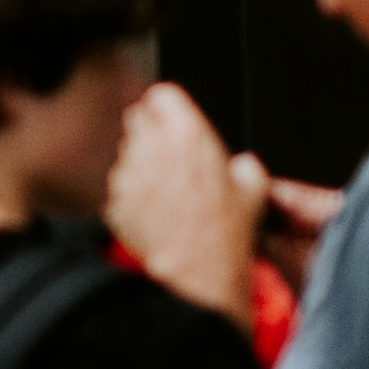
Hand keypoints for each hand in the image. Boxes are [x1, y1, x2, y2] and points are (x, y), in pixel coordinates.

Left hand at [107, 80, 259, 318]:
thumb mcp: (254, 189)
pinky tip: (154, 212)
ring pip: (126, 153)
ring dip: (140, 164)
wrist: (198, 274)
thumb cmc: (226, 233)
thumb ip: (245, 163)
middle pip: (138, 118)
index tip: (172, 119)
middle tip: (170, 157)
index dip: (168, 108)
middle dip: (152, 132)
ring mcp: (127, 174)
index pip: (162, 94)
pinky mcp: (113, 200)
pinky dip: (131, 195)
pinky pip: (119, 187)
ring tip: (166, 192)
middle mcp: (151, 147)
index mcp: (187, 134)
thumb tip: (241, 164)